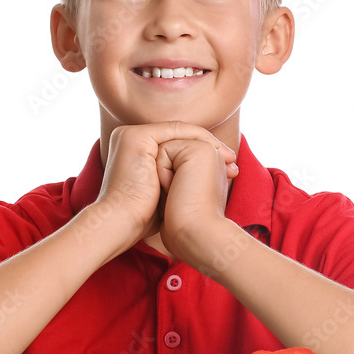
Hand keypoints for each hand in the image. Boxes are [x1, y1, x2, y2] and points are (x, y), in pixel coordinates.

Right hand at [93, 122, 236, 250]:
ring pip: (178, 132)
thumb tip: (199, 184)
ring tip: (228, 157)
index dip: (202, 153)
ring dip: (206, 141)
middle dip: (208, 146)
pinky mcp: (136, 136)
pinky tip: (215, 150)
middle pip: (178, 137)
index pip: (175, 146)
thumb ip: (176, 182)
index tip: (227, 167)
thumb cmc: (141, 218)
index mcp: (135, 152)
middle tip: (233, 160)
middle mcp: (131, 139)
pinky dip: (196, 138)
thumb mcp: (164, 194)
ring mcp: (131, 135)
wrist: (121, 223)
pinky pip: (174, 130)